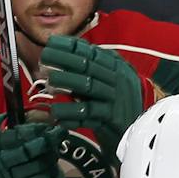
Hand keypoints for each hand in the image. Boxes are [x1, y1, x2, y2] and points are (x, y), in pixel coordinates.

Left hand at [41, 35, 144, 153]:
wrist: (135, 134)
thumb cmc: (113, 107)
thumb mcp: (106, 84)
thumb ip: (89, 71)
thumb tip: (60, 56)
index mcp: (116, 67)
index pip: (91, 51)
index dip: (69, 46)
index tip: (50, 43)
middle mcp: (119, 79)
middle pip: (88, 65)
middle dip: (63, 59)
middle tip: (44, 57)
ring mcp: (116, 98)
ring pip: (88, 86)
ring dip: (66, 81)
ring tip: (49, 82)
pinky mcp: (113, 118)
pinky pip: (88, 112)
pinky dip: (70, 112)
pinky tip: (56, 112)